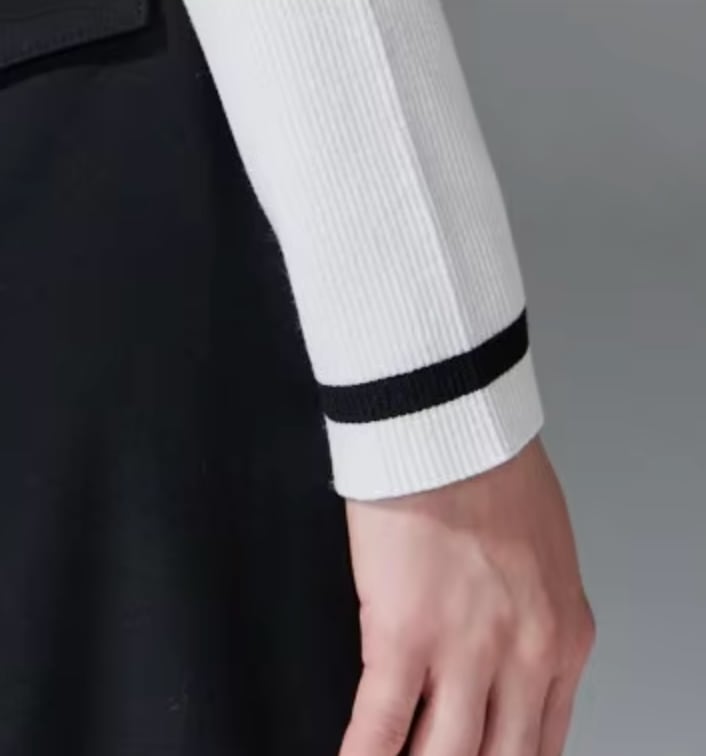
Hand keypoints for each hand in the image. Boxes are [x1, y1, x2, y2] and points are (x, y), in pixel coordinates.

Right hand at [339, 435, 594, 755]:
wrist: (455, 430)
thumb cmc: (495, 474)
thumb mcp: (547, 556)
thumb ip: (536, 617)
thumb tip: (505, 652)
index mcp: (562, 639)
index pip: (542, 744)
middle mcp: (524, 658)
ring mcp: (466, 652)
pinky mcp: (404, 635)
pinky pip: (381, 726)